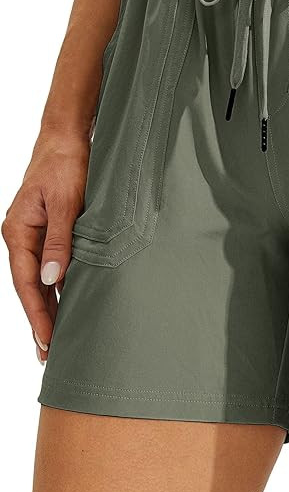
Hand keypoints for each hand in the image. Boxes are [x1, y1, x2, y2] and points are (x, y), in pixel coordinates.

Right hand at [2, 129, 88, 362]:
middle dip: (40, 319)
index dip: (38, 313)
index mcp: (18, 232)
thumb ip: (58, 242)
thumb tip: (51, 280)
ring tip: (55, 336)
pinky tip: (65, 300)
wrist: (67, 139)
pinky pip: (49, 264)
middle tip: (49, 353)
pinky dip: (57, 285)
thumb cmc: (66, 165)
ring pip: (40, 278)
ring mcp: (34, 233)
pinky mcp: (48, 228)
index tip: (47, 339)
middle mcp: (22, 236)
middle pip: (30, 286)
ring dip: (48, 305)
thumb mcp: (65, 203)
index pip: (27, 283)